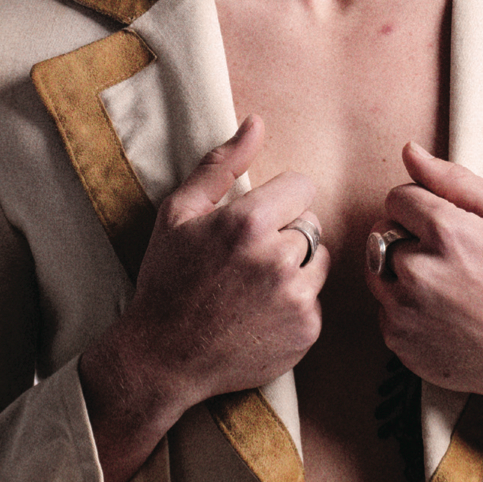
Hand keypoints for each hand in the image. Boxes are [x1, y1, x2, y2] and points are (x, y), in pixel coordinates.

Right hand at [80, 116, 327, 481]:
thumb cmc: (167, 280)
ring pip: (319, 260)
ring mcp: (296, 299)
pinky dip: (295, 302)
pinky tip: (260, 312)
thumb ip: (222, 165)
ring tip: (254, 284)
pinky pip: (316, 298)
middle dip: (285, 234)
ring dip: (296, 266)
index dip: (279, 200)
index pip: (302, 187)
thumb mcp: (179, 214)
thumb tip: (256, 123)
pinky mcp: (307, 330)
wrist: (163, 358)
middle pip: (311, 224)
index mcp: (248, 223)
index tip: (256, 220)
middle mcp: (279, 260)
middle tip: (246, 258)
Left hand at [368, 142, 482, 432]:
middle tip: (449, 259)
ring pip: (377, 268)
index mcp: (446, 232)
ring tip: (442, 284)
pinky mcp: (398, 339)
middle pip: (383, 231)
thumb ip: (453, 178)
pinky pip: (384, 306)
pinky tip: (440, 314)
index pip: (397, 197)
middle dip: (409, 238)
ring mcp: (405, 309)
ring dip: (400, 270)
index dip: (420, 207)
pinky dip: (405, 306)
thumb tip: (408, 150)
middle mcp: (418, 270)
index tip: (444, 226)